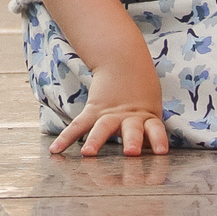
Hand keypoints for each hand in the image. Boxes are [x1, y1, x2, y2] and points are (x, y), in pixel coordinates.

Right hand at [51, 61, 169, 158]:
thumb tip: (146, 153)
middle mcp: (129, 116)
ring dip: (96, 141)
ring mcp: (109, 113)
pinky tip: (55, 150)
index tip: (161, 152)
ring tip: (88, 153)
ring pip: (103, 127)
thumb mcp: (151, 108)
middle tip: (131, 152)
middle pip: (131, 129)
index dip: (159, 140)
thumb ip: (148, 130)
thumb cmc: (142, 90)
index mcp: (147, 116)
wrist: (124, 62)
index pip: (155, 129)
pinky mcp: (93, 110)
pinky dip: (65, 138)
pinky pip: (78, 125)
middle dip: (131, 141)